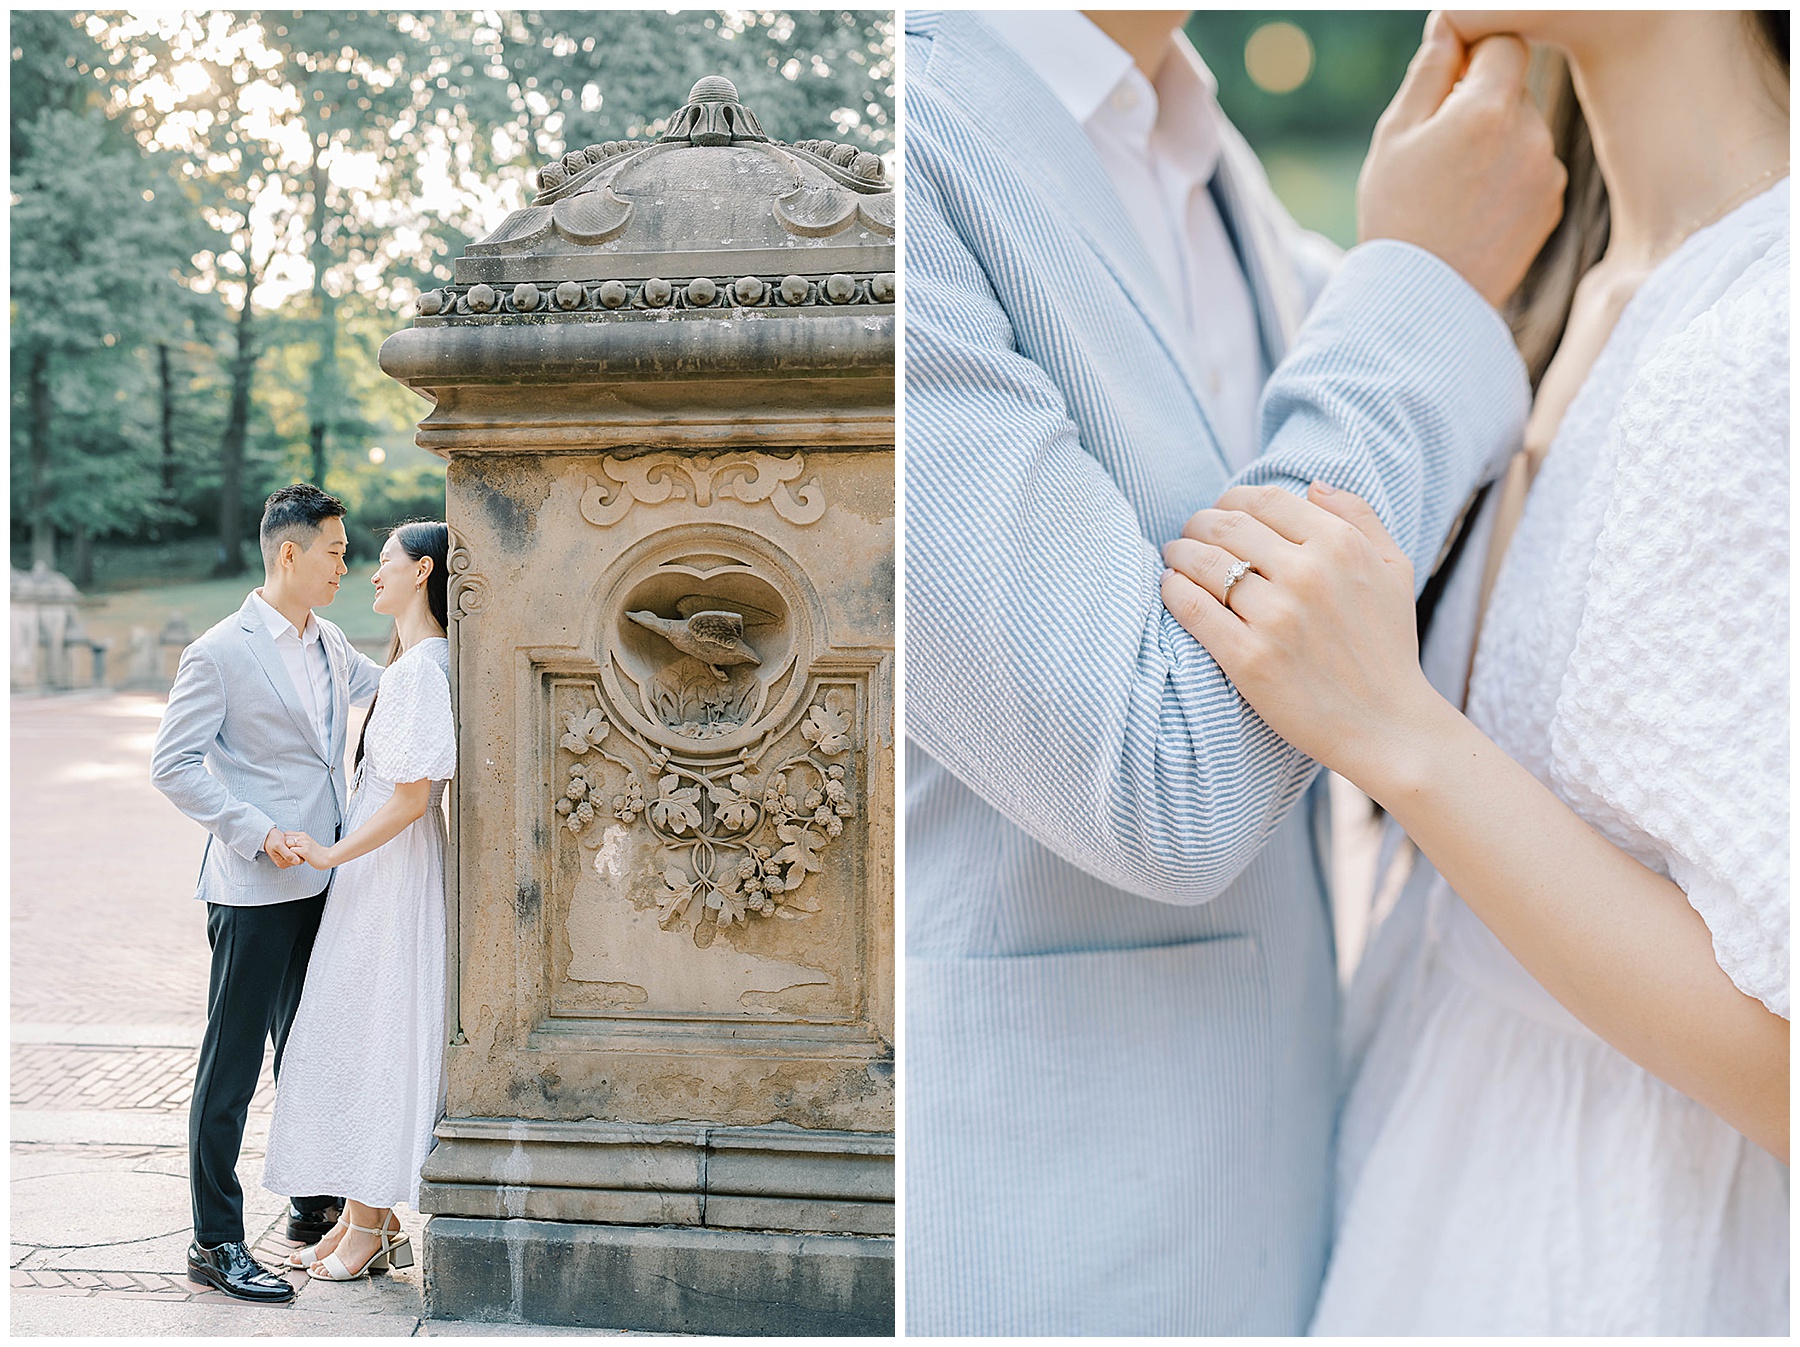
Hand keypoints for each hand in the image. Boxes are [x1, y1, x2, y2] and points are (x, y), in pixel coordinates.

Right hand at [264, 827, 301, 868]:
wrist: (267, 835)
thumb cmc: (272, 839)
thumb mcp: (279, 846)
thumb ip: (288, 854)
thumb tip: (296, 861)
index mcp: (282, 863)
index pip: (298, 861)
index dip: (299, 853)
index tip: (294, 846)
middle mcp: (284, 863)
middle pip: (299, 859)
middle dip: (297, 850)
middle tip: (291, 843)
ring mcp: (286, 860)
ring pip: (298, 855)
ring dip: (296, 848)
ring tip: (289, 843)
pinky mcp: (287, 856)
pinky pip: (295, 852)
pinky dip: (294, 847)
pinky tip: (290, 843)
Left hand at [281, 830, 336, 871]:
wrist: (327, 857)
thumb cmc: (317, 853)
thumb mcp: (308, 843)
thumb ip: (300, 841)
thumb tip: (290, 842)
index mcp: (303, 835)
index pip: (287, 833)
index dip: (285, 840)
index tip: (287, 846)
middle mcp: (303, 837)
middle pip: (285, 838)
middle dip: (284, 845)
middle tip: (287, 852)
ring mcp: (304, 844)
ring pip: (287, 843)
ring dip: (287, 850)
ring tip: (290, 855)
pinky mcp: (305, 851)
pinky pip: (291, 851)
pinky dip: (291, 855)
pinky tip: (294, 858)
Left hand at [1160, 482, 1446, 781]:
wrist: (1386, 725)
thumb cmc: (1387, 647)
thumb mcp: (1393, 568)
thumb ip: (1359, 516)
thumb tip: (1313, 485)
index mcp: (1339, 545)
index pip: (1264, 500)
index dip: (1231, 500)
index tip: (1220, 513)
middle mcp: (1306, 574)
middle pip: (1226, 525)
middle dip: (1198, 524)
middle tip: (1188, 536)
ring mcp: (1275, 617)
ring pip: (1202, 563)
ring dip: (1178, 554)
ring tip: (1174, 559)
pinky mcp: (1248, 658)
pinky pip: (1192, 608)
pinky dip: (1173, 591)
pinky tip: (1171, 588)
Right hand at [1357, 11, 1564, 308]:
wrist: (1421, 300)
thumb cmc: (1396, 215)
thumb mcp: (1394, 135)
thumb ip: (1429, 72)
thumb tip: (1449, 26)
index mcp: (1489, 108)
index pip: (1504, 43)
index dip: (1473, 57)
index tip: (1446, 83)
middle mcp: (1532, 134)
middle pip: (1514, 88)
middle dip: (1482, 103)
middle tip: (1438, 150)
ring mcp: (1548, 172)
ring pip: (1525, 130)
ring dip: (1497, 142)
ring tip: (1453, 189)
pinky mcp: (1553, 205)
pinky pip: (1534, 168)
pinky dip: (1510, 178)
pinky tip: (1474, 210)